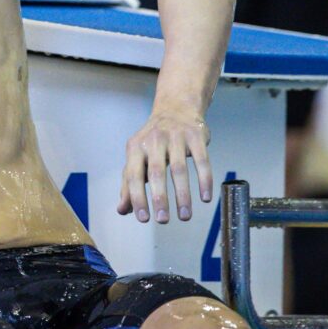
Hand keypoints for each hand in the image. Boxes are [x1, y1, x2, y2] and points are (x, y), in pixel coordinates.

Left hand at [118, 108, 211, 222]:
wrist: (176, 108)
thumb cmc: (153, 141)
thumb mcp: (137, 157)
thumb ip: (128, 184)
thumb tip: (122, 210)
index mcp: (135, 147)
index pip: (133, 175)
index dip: (137, 197)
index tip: (143, 219)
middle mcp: (154, 140)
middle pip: (156, 172)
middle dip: (159, 198)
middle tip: (163, 220)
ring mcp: (176, 136)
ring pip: (179, 169)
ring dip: (182, 195)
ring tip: (185, 216)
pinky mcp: (196, 136)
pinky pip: (201, 160)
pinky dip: (204, 180)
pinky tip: (205, 198)